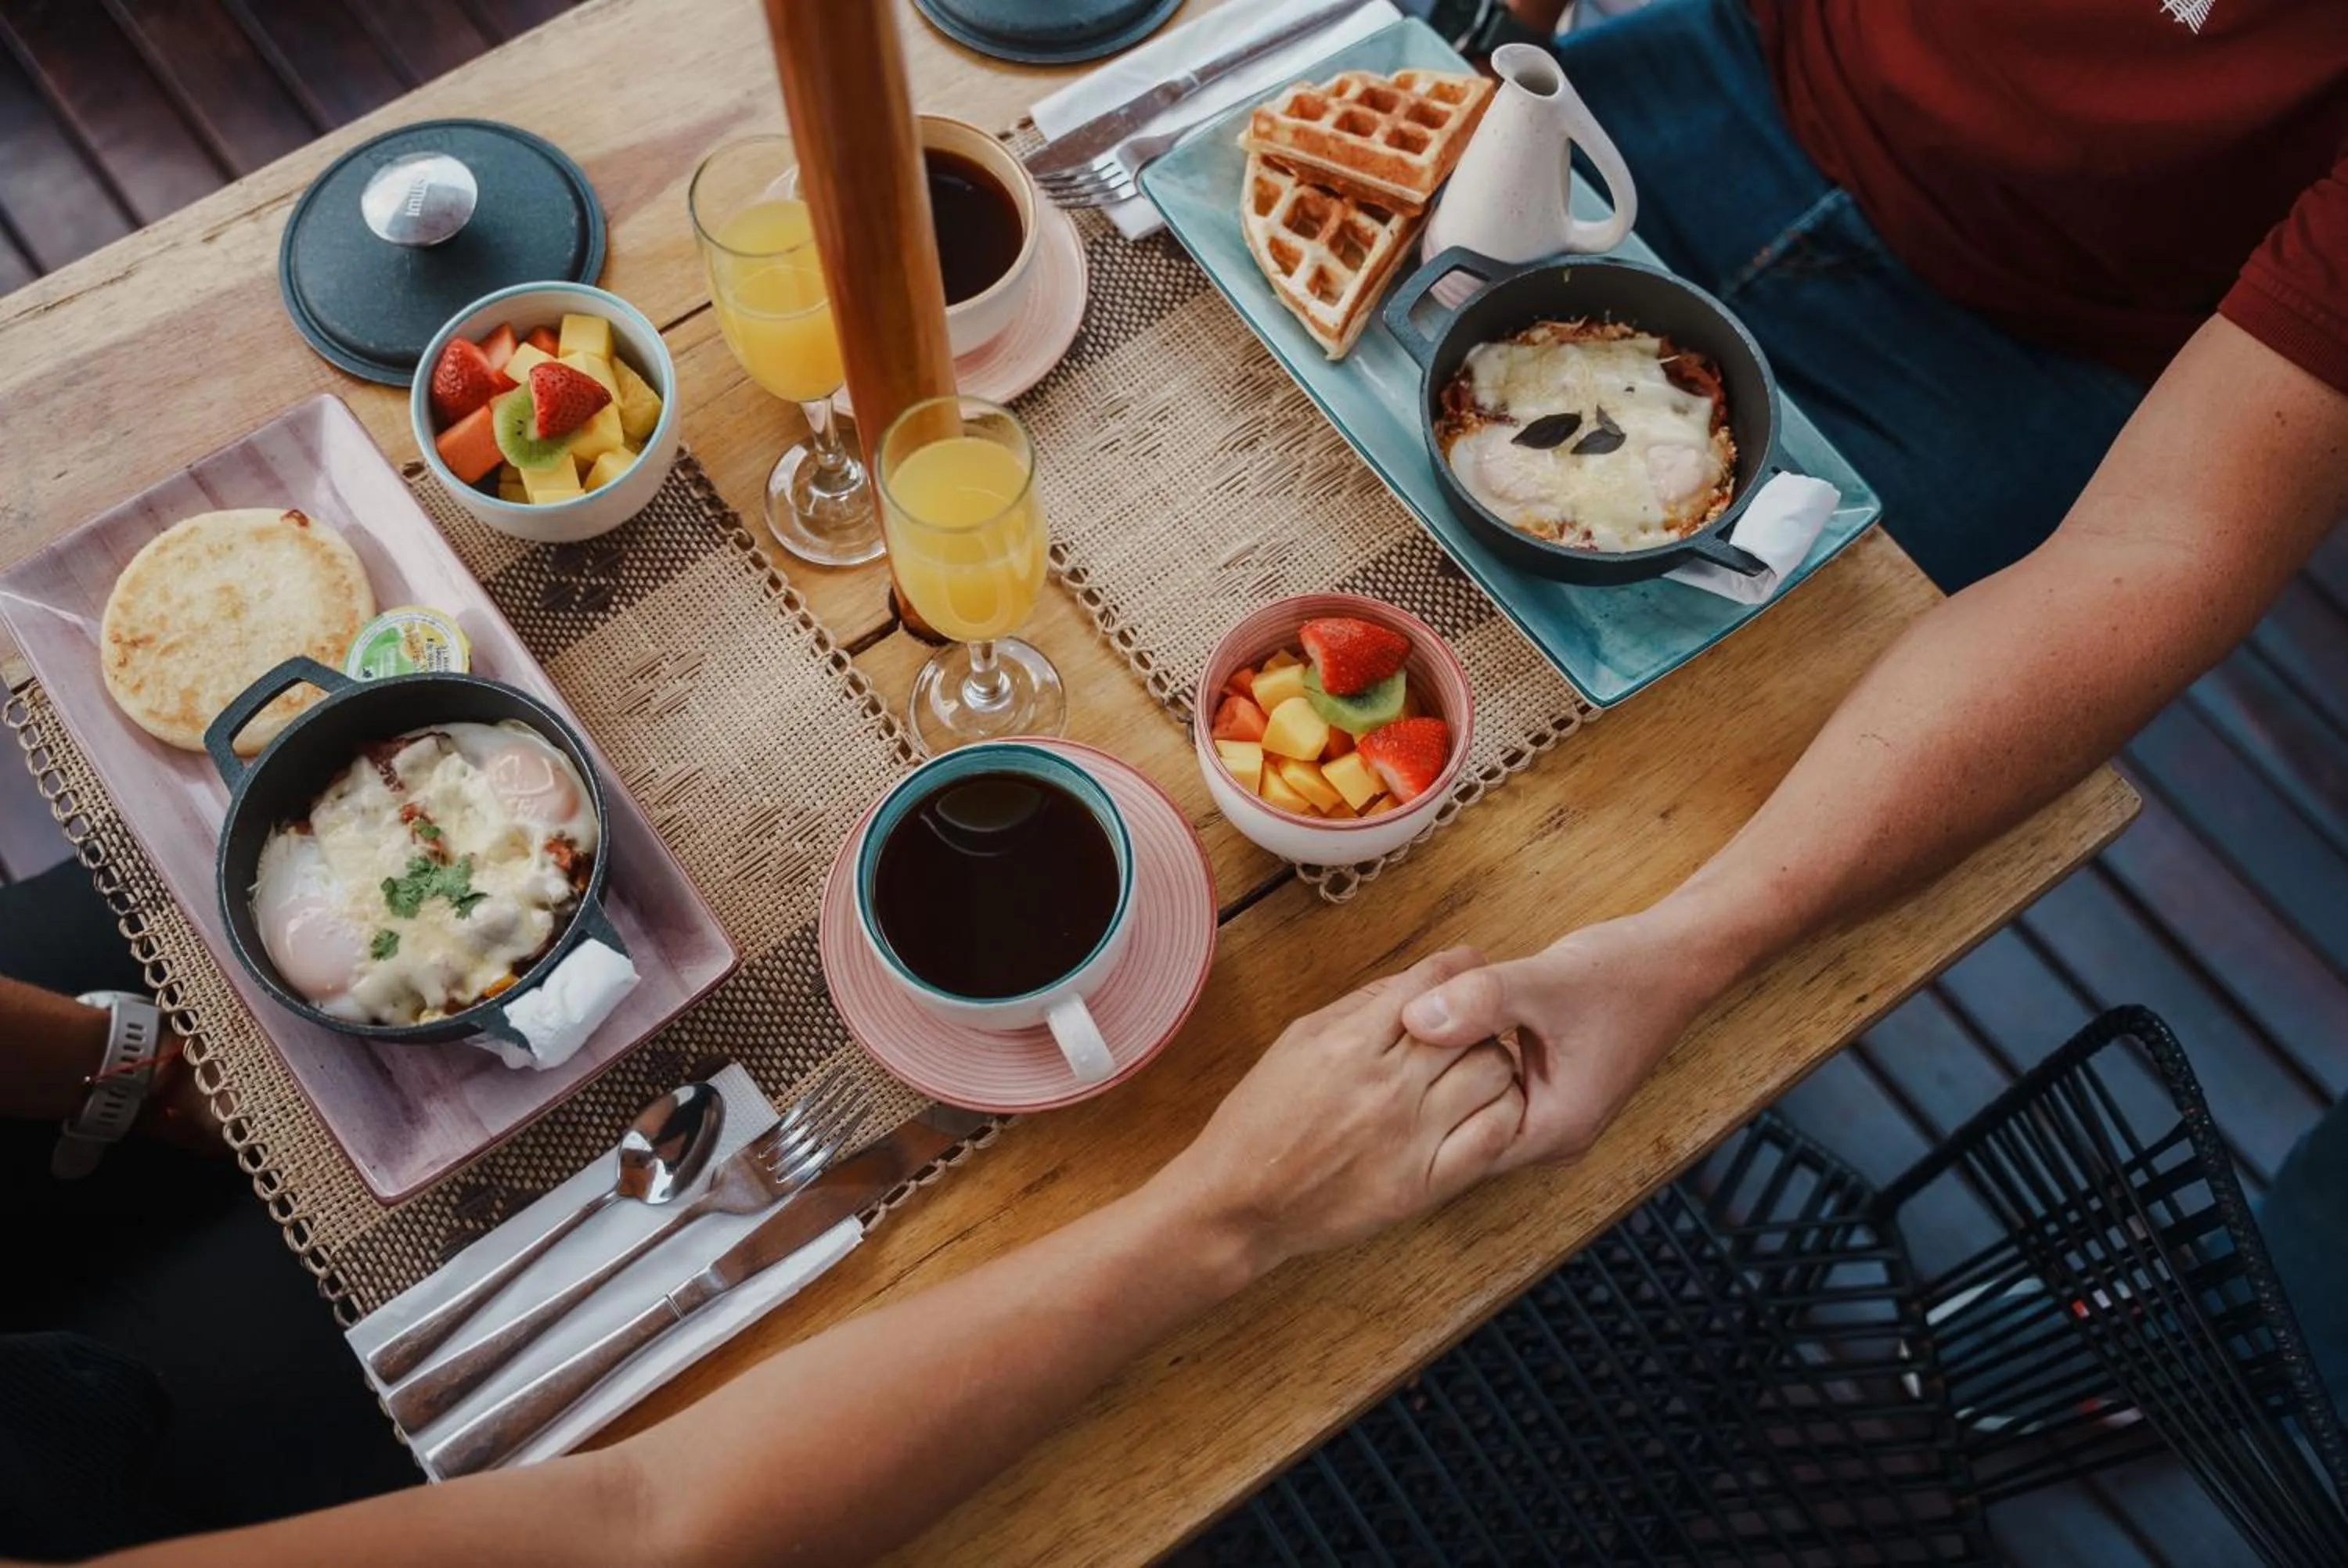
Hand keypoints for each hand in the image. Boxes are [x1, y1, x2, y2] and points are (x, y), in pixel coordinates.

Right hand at [1159, 948, 1524, 1272]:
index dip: (1459, 966)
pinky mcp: (1423, 1185)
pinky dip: (1503, 1112)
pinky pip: (1495, 1136)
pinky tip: (1486, 1109)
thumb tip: (1418, 980)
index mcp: (1350, 1044)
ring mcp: (1408, 1138)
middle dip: (1479, 1015)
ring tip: (1476, 1068)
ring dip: (1493, 1061)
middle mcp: (1385, 1087)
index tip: (1468, 966)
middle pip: (1471, 1025)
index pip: (1432, 982)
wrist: (1241, 1203)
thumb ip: (1360, 1005)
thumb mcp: (1297, 1041)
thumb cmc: (1261, 1119)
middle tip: (1474, 1024)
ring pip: (1493, 1073)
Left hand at [1399, 905, 1737, 1172]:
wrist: (1676, 957)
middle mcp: (1553, 1134)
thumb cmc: (1624, 973)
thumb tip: (1414, 1018)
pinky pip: (1490, 1084)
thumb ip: (1482, 1000)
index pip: (1459, 1148)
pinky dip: (1467, 1056)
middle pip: (1463, 1130)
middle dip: (1426, 1089)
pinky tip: (1446, 1020)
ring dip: (1446, 1070)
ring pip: (1474, 1105)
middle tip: (1386, 1046)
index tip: (1384, 1068)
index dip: (1418, 1106)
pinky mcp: (1547, 1086)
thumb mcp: (1546, 982)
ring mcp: (1551, 1112)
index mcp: (1555, 1129)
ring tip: (1409, 1031)